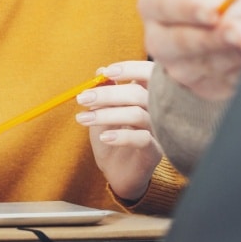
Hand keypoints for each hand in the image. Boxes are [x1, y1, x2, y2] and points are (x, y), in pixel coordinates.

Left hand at [78, 61, 162, 200]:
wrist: (116, 172)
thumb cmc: (111, 138)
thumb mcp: (103, 113)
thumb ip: (105, 93)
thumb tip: (101, 72)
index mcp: (146, 96)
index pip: (148, 73)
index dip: (129, 68)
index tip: (104, 72)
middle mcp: (156, 111)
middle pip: (138, 93)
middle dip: (107, 94)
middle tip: (83, 98)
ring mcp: (158, 131)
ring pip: (137, 114)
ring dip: (106, 114)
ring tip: (84, 119)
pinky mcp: (155, 151)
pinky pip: (141, 138)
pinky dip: (120, 136)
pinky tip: (103, 138)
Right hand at [137, 0, 240, 100]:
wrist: (214, 15)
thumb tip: (227, 22)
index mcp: (153, 2)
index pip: (167, 6)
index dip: (191, 10)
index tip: (213, 13)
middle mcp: (157, 38)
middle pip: (180, 43)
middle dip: (213, 40)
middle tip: (238, 34)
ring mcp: (174, 66)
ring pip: (202, 66)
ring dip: (232, 56)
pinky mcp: (197, 85)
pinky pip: (219, 84)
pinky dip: (239, 72)